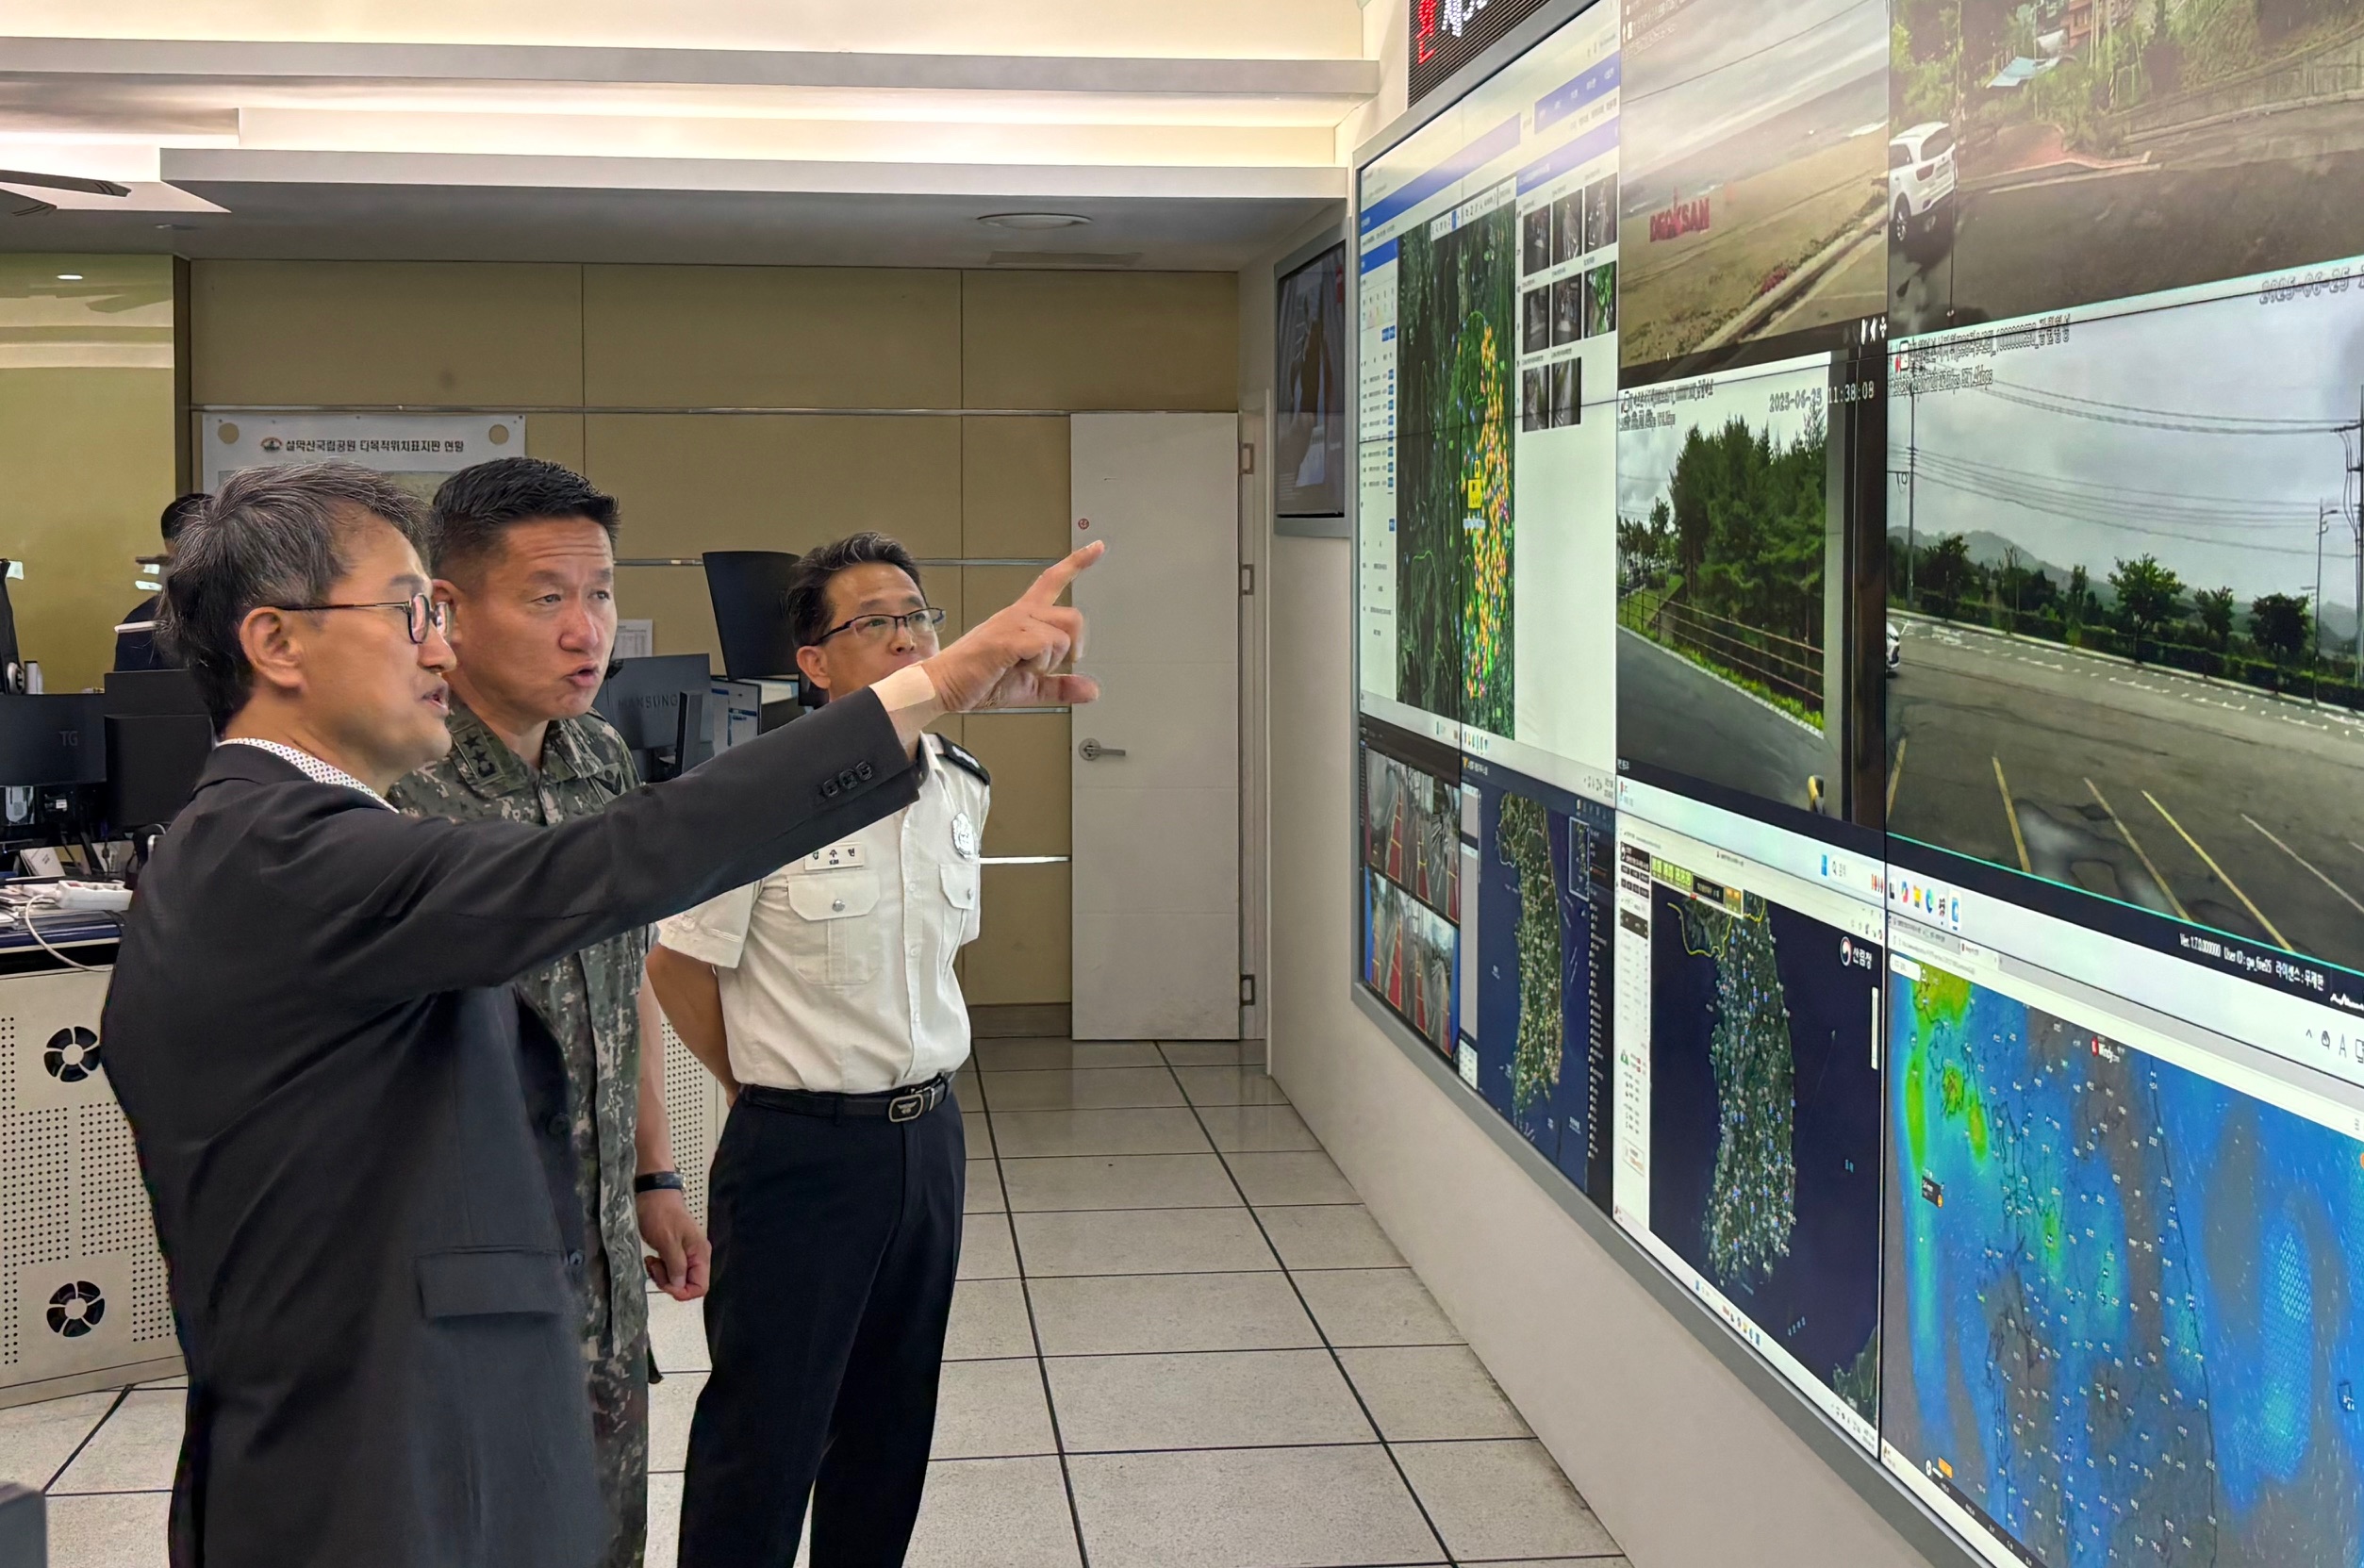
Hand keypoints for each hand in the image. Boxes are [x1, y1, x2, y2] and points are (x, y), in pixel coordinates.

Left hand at [637, 1188, 710, 1301]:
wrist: (653, 1193)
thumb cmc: (661, 1213)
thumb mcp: (667, 1241)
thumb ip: (676, 1266)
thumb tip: (679, 1286)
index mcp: (700, 1253)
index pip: (701, 1286)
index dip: (683, 1291)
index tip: (666, 1283)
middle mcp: (697, 1256)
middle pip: (689, 1284)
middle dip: (670, 1282)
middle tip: (655, 1268)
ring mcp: (686, 1253)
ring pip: (678, 1278)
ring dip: (663, 1275)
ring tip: (652, 1262)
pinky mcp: (675, 1251)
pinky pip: (670, 1269)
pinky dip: (660, 1269)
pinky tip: (652, 1259)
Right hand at [920, 541, 1104, 712]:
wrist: (943, 687)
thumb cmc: (978, 681)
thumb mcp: (1029, 687)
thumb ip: (1061, 686)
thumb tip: (1092, 690)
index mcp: (1023, 617)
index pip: (1053, 580)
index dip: (1078, 563)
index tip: (1098, 547)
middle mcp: (1020, 613)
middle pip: (1073, 617)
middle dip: (1071, 649)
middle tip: (1047, 666)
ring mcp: (1012, 622)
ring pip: (1062, 636)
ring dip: (1049, 661)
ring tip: (1022, 668)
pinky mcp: (1006, 637)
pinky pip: (1045, 645)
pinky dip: (1038, 665)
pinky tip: (1015, 668)